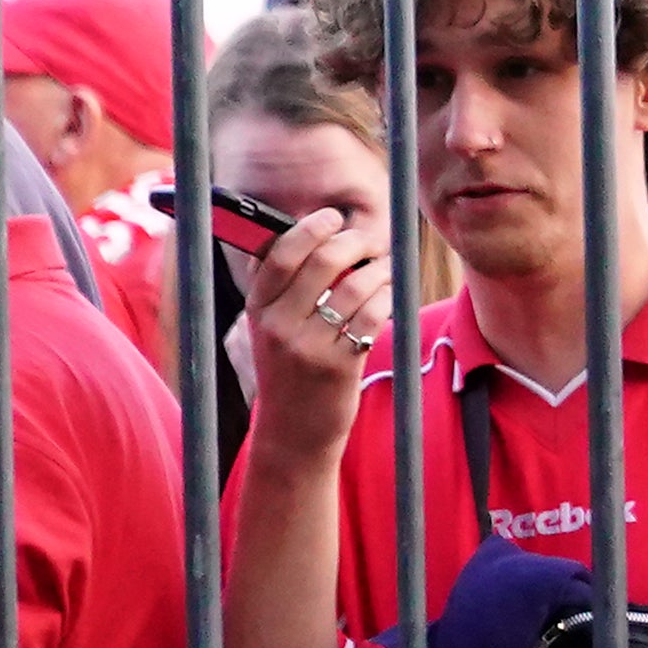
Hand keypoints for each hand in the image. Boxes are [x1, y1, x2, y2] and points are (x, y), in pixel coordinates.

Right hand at [236, 197, 391, 465]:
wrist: (294, 431)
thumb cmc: (289, 371)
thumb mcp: (270, 329)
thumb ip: (282, 288)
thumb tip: (312, 237)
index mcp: (257, 309)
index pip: (279, 254)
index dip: (308, 228)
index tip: (332, 216)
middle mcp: (277, 325)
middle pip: (321, 261)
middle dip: (353, 242)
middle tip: (370, 241)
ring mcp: (307, 346)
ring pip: (353, 286)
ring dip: (378, 269)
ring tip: (386, 268)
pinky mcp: (338, 365)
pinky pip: (372, 316)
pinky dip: (387, 297)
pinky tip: (390, 293)